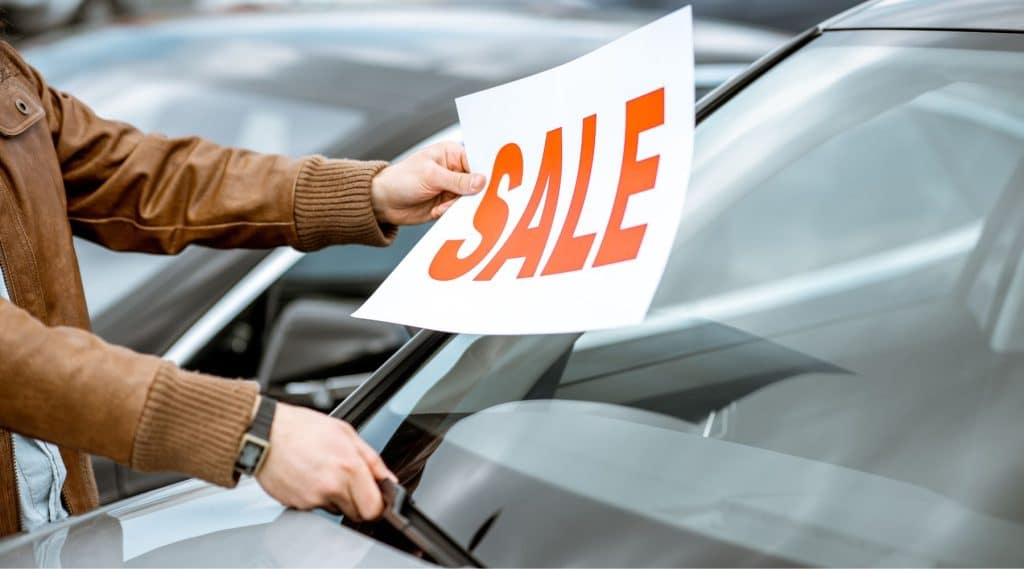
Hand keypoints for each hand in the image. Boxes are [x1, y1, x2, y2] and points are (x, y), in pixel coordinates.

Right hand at [255, 403, 394, 521]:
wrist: (264, 434)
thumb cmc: (302, 428)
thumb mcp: (345, 432)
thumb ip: (372, 459)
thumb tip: (388, 479)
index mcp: (349, 466)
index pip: (374, 508)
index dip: (378, 505)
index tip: (376, 499)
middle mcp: (333, 486)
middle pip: (357, 514)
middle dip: (358, 503)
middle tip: (348, 483)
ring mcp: (313, 498)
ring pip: (336, 511)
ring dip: (335, 498)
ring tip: (323, 473)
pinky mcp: (297, 505)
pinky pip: (315, 508)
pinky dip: (315, 497)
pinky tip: (308, 477)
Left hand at [370, 141, 485, 225]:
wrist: (383, 202)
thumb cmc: (400, 180)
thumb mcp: (430, 176)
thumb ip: (457, 180)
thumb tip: (480, 181)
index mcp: (451, 154)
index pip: (476, 161)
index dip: (483, 172)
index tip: (487, 184)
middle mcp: (454, 170)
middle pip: (476, 182)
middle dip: (473, 192)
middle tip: (466, 198)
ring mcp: (451, 188)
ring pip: (470, 199)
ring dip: (459, 205)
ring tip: (444, 206)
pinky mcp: (448, 205)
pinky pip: (460, 211)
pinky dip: (452, 213)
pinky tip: (438, 211)